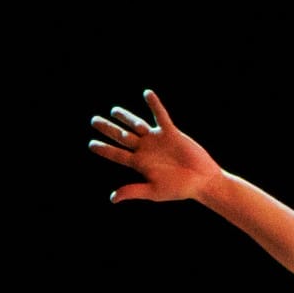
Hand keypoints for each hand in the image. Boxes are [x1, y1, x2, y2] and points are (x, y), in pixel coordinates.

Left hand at [88, 89, 220, 204]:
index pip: (116, 154)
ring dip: (125, 117)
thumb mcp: (154, 191)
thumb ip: (133, 190)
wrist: (202, 181)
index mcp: (139, 163)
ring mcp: (157, 140)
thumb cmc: (179, 189)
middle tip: (94, 121)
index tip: (91, 144)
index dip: (103, 149)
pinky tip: (147, 93)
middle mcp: (145, 150)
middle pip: (121, 136)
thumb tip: (113, 198)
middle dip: (108, 128)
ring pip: (137, 125)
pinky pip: (161, 116)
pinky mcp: (171, 134)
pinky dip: (154, 105)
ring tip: (114, 111)